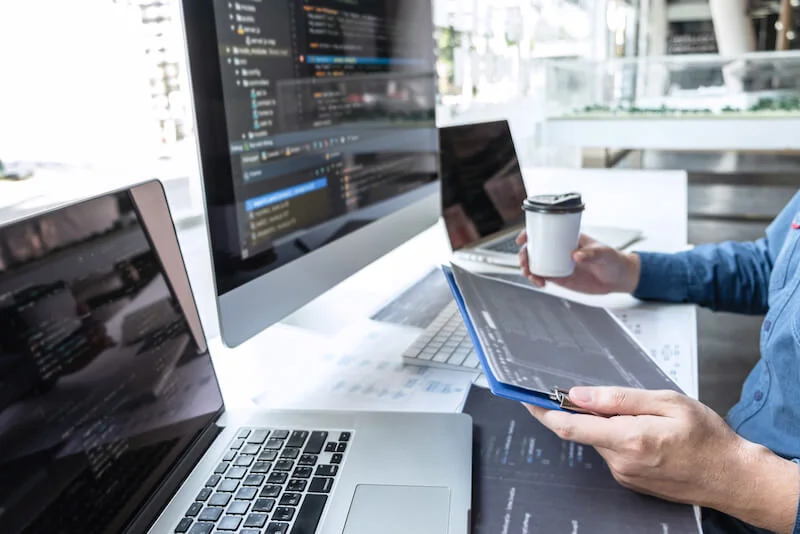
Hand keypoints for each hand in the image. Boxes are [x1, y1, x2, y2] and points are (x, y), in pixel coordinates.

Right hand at [516, 231, 640, 294]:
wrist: (619, 278)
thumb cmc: (613, 260)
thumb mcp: (604, 253)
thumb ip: (591, 254)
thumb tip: (575, 256)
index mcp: (567, 238)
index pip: (544, 232)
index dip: (529, 234)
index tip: (522, 239)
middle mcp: (559, 250)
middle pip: (534, 249)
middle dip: (524, 255)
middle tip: (525, 263)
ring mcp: (559, 263)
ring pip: (536, 264)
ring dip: (527, 268)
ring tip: (531, 275)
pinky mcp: (561, 277)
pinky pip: (543, 276)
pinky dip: (536, 279)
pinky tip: (539, 282)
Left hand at [526, 387, 799, 533]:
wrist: (733, 477)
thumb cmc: (707, 437)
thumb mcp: (667, 403)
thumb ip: (619, 399)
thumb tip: (579, 394)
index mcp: (629, 440)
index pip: (570, 426)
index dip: (544, 411)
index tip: (526, 398)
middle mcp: (621, 462)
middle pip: (585, 430)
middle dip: (590, 410)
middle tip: (614, 398)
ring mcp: (624, 474)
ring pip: (600, 439)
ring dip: (610, 424)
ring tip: (647, 418)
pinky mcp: (629, 480)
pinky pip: (612, 451)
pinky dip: (619, 436)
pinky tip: (649, 434)